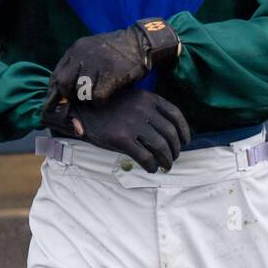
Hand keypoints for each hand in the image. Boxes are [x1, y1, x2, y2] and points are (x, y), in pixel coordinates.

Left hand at [44, 20, 178, 109]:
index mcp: (76, 49)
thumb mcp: (92, 51)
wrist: (141, 42)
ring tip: (97, 94)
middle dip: (68, 97)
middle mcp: (82, 55)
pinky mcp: (110, 75)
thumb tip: (61, 91)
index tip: (57, 104)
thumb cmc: (116, 52)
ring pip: (80, 92)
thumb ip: (77, 66)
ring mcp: (96, 64)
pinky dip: (100, 100)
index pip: (56, 75)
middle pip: (63, 84)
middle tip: (78, 101)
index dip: (55, 92)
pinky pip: (97, 97)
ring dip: (86, 98)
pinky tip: (108, 94)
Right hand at [49, 87, 191, 173]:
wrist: (81, 108)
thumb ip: (148, 110)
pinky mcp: (121, 138)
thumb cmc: (107, 107)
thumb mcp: (131, 100)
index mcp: (148, 98)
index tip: (186, 141)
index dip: (184, 131)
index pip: (175, 115)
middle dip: (175, 149)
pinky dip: (151, 166)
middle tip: (172, 159)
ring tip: (164, 166)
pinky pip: (144, 156)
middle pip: (170, 134)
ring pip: (160, 147)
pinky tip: (150, 169)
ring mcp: (133, 123)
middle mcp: (143, 109)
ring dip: (166, 160)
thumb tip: (166, 131)